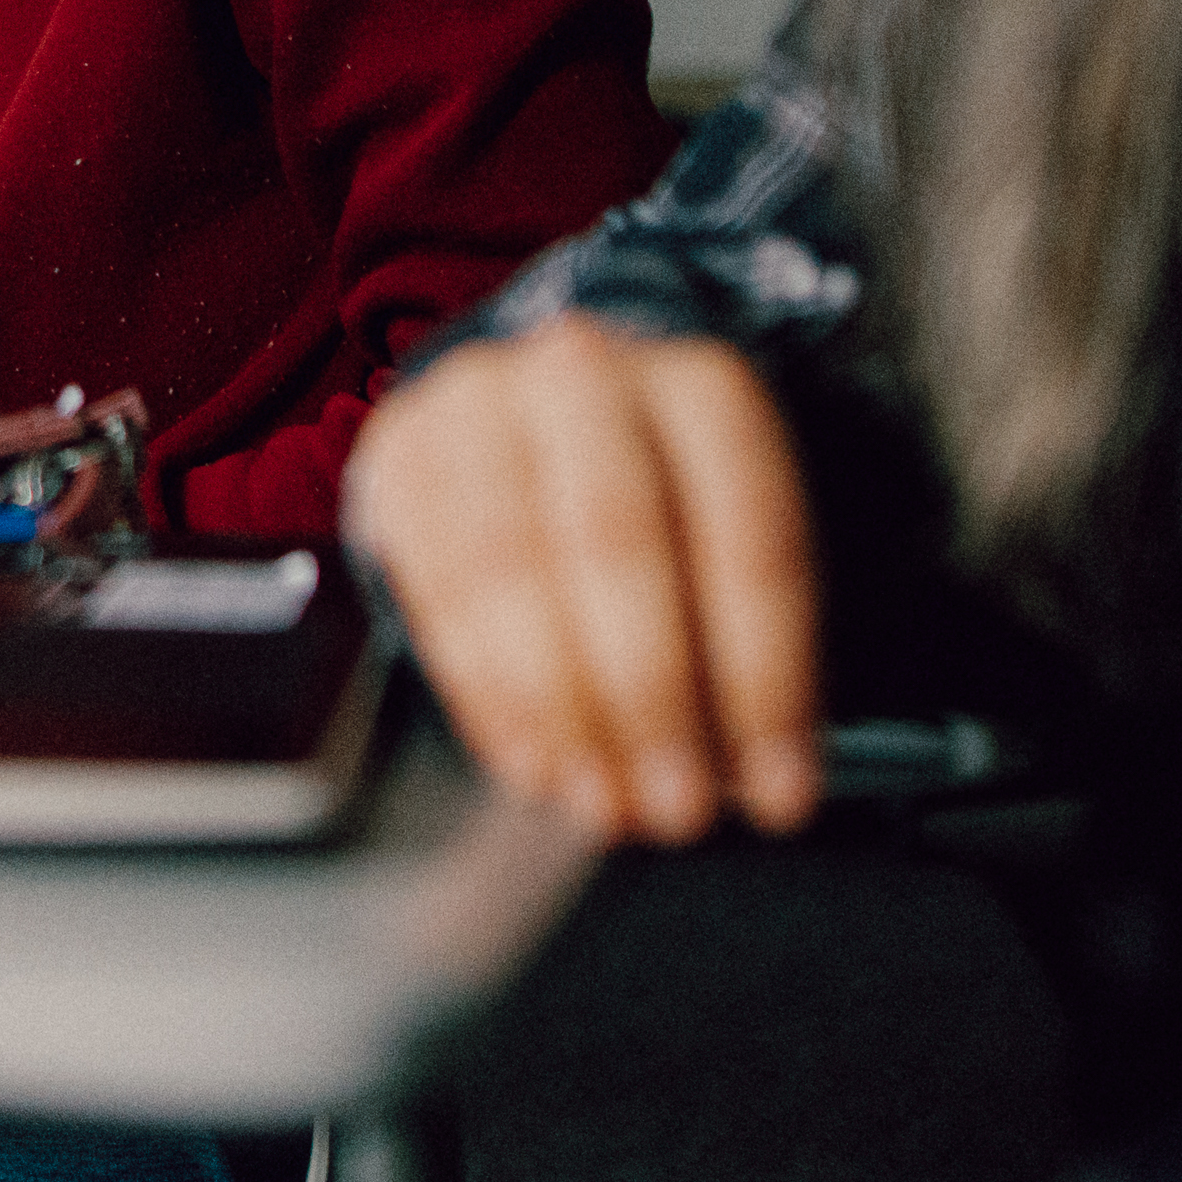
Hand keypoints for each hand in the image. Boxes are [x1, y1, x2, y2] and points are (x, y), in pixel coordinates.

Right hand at [342, 321, 820, 843]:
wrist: (539, 418)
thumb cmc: (664, 508)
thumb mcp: (729, 542)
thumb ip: (744, 644)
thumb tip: (754, 782)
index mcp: (703, 387)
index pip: (749, 533)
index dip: (767, 676)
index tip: (781, 794)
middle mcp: (585, 374)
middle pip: (617, 536)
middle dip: (649, 692)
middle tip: (673, 806)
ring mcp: (477, 407)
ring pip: (511, 563)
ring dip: (559, 705)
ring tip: (597, 799)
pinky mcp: (400, 456)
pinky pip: (436, 587)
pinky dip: (486, 691)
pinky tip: (530, 761)